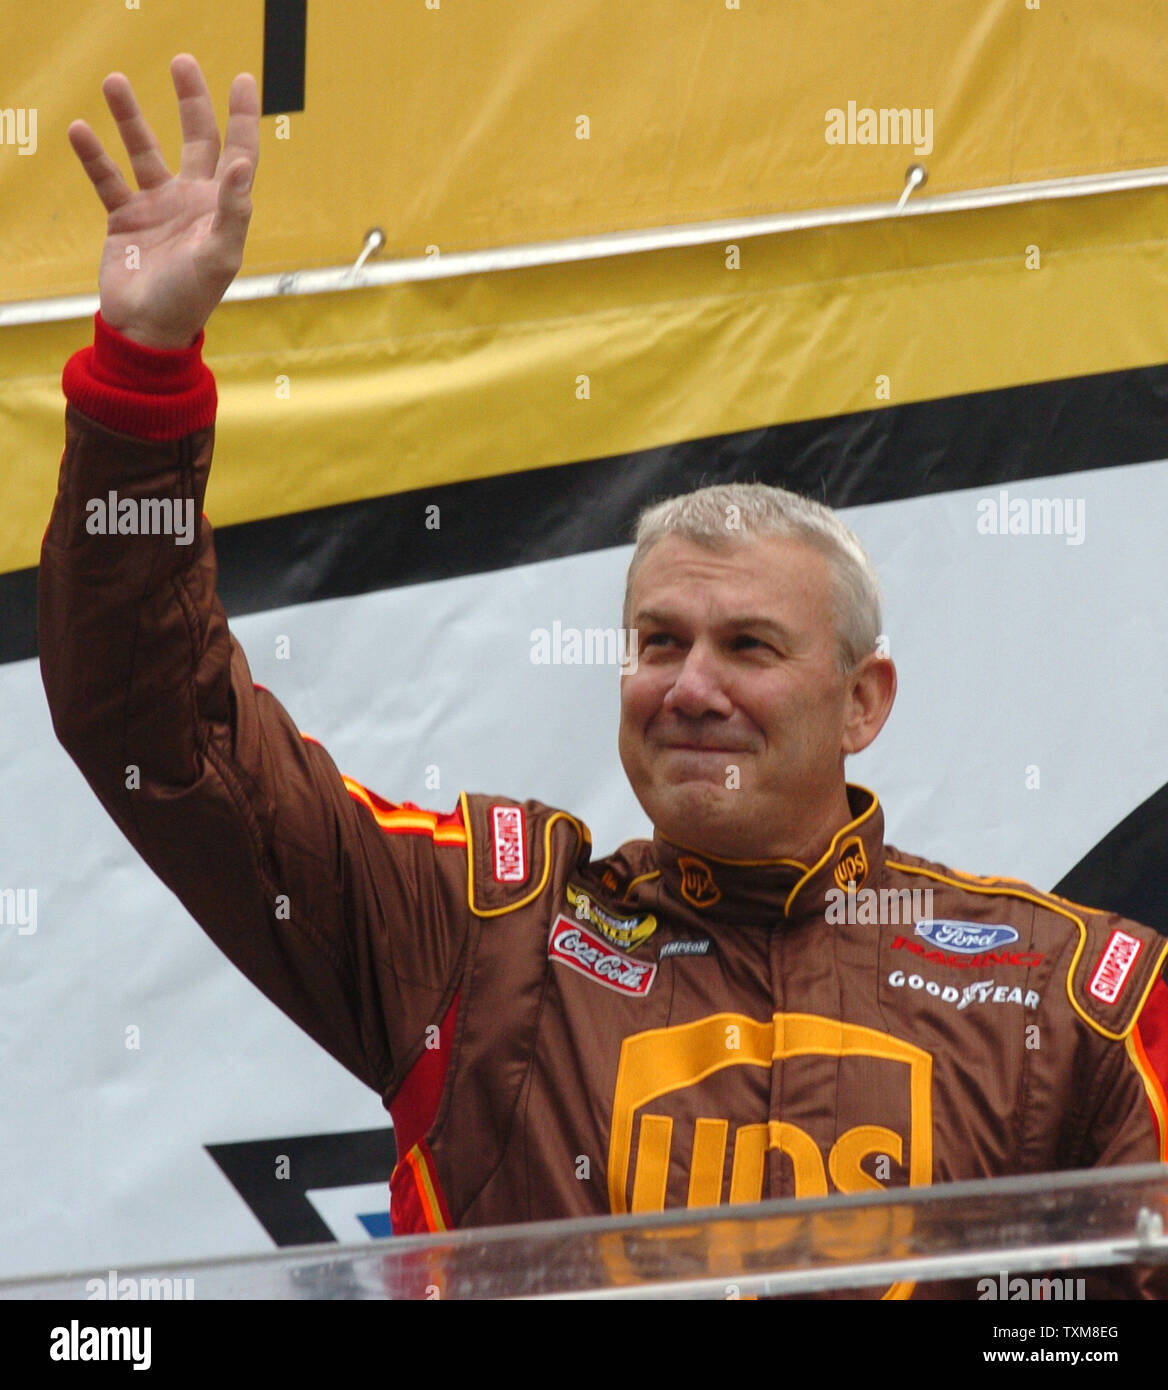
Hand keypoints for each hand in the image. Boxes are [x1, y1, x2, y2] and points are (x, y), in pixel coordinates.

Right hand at [68, 53, 258, 348]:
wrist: (147, 330)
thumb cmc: (191, 299)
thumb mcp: (220, 257)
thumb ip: (232, 210)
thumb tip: (241, 163)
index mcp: (221, 208)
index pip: (238, 153)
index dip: (243, 118)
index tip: (244, 79)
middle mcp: (192, 201)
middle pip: (196, 139)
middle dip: (191, 101)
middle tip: (182, 61)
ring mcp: (157, 207)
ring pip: (144, 150)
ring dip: (131, 117)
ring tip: (115, 81)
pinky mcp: (124, 218)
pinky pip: (107, 178)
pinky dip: (93, 156)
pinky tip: (80, 129)